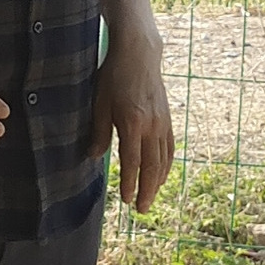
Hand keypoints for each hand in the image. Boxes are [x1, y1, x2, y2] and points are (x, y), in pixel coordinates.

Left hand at [88, 37, 174, 212]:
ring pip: (164, 160)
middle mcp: (151, 125)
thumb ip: (99, 131)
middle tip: (141, 210)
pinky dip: (167, 165)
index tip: (126, 200)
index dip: (129, 183)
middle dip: (147, 190)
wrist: (139, 54)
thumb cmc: (113, 76)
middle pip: (152, 166)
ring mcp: (162, 122)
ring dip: (158, 182)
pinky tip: (162, 176)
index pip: (132, 161)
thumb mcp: (99, 102)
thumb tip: (94, 157)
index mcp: (132, 122)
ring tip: (151, 198)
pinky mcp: (168, 118)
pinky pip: (170, 148)